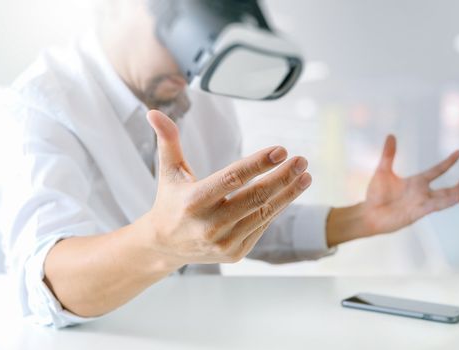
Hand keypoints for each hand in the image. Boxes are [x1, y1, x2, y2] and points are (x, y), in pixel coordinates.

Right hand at [135, 110, 311, 267]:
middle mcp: (209, 225)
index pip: (232, 179)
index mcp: (193, 201)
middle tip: (301, 160)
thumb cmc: (170, 201)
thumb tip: (154, 111)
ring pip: (263, 214)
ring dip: (288, 194)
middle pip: (254, 198)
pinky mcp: (234, 253)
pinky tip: (288, 193)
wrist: (164, 246)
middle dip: (282, 178)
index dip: (258, 164)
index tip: (281, 150)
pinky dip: (276, 209)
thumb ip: (167, 141)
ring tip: (305, 176)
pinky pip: (261, 227)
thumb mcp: (168, 172)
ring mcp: (223, 242)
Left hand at [363, 134, 458, 234]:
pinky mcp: (417, 212)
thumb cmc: (375, 194)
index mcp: (415, 182)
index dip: (448, 162)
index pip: (436, 170)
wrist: (369, 213)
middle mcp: (421, 193)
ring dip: (455, 194)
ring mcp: (420, 203)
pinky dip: (446, 202)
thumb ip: (388, 154)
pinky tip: (457, 197)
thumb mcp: (382, 171)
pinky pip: (435, 206)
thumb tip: (391, 135)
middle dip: (458, 185)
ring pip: (444, 199)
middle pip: (445, 189)